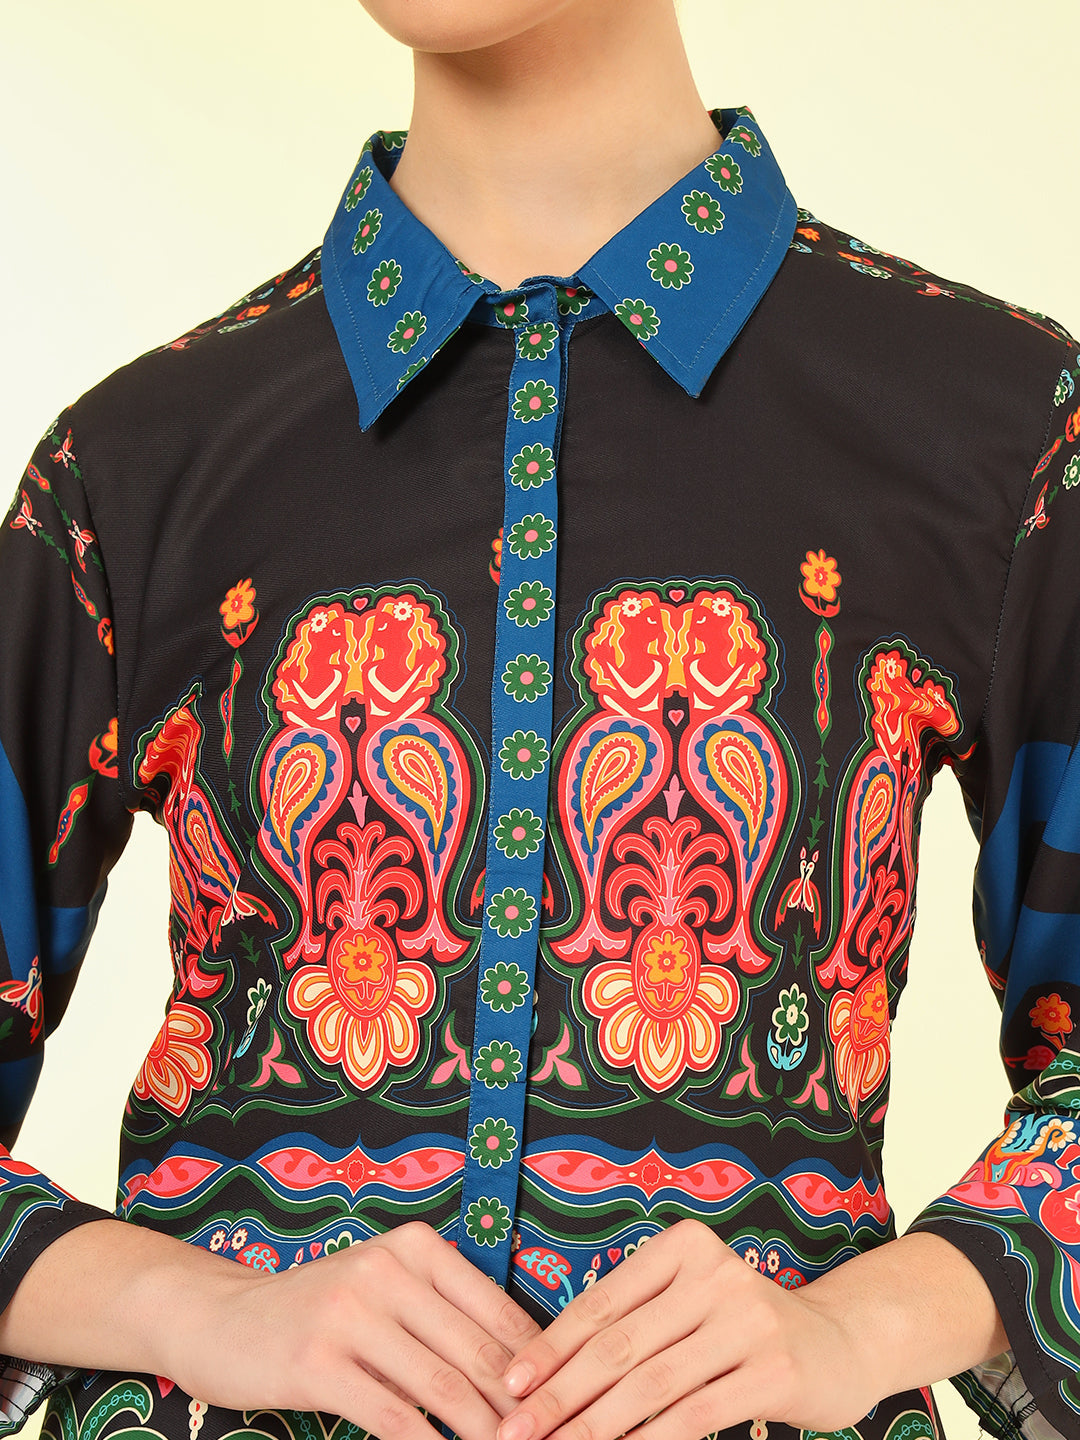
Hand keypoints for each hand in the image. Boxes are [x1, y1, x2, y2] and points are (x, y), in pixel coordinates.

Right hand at [165, 1220, 542, 1439]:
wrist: (223, 1319)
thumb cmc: (321, 1310)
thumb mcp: (385, 1291)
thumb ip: (444, 1317)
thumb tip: (525, 1373)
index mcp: (415, 1247)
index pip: (496, 1312)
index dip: (537, 1367)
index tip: (566, 1407)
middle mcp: (386, 1270)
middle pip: (475, 1351)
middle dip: (518, 1408)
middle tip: (549, 1439)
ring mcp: (350, 1313)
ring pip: (441, 1387)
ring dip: (482, 1433)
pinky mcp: (318, 1362)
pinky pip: (392, 1417)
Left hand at [491, 1218, 874, 1439]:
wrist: (841, 1343)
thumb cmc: (741, 1328)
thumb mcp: (689, 1305)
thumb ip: (634, 1325)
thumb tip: (544, 1375)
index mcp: (683, 1246)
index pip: (601, 1302)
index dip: (551, 1348)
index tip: (510, 1387)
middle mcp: (714, 1273)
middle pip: (618, 1346)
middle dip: (561, 1397)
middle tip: (516, 1434)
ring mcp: (747, 1318)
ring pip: (650, 1384)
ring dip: (595, 1428)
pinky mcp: (773, 1369)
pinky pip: (693, 1413)